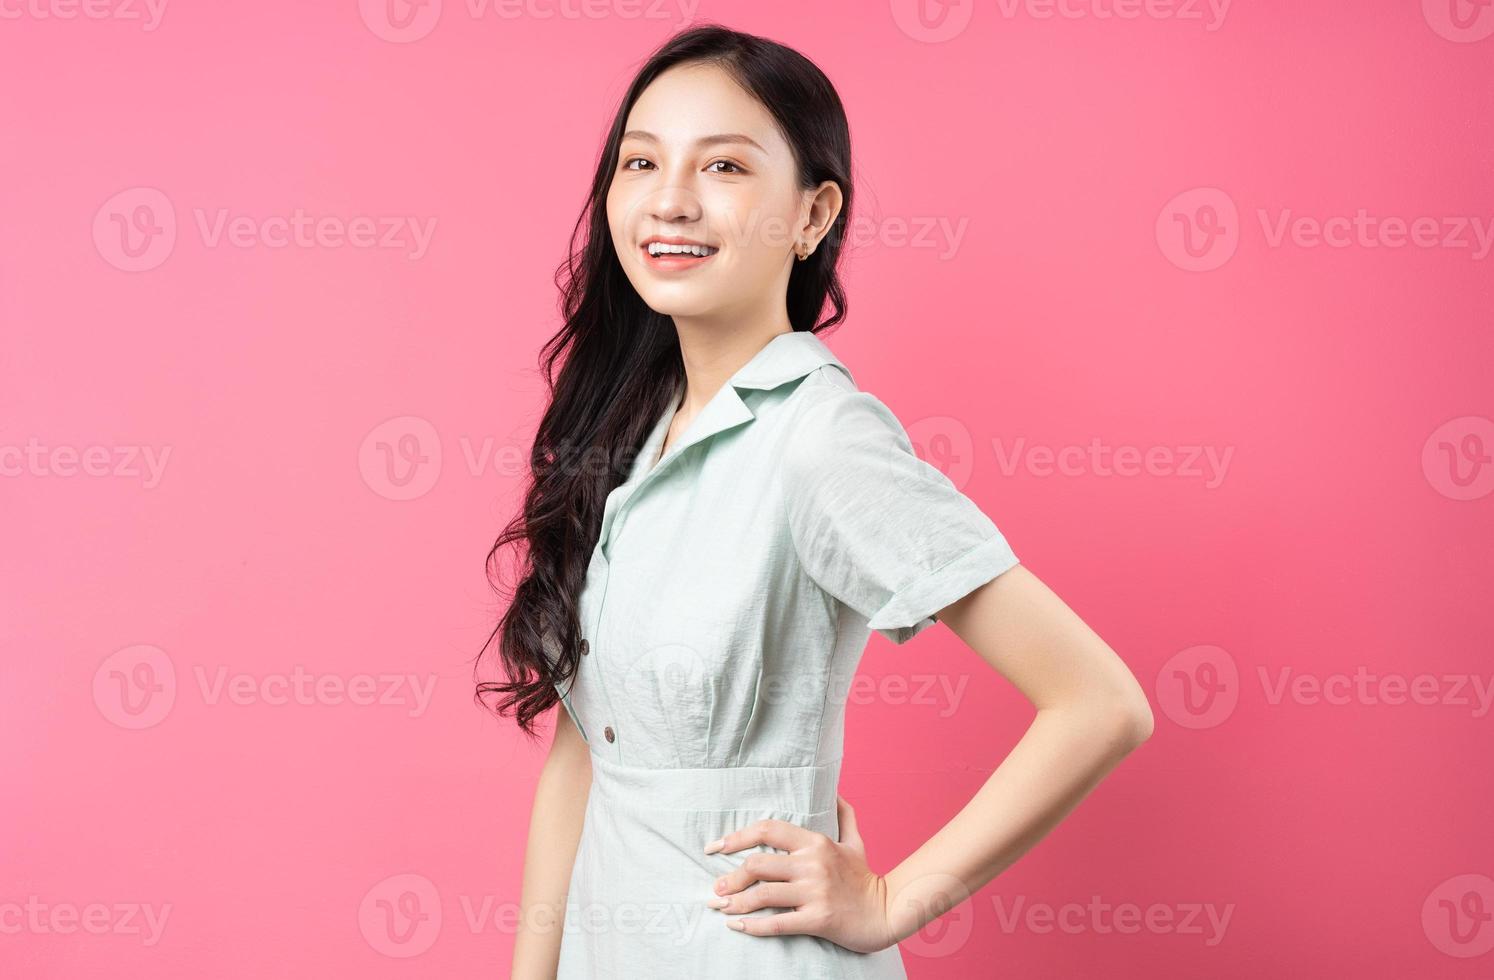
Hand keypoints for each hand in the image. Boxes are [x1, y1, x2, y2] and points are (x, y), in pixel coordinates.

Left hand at [702, 794, 895, 952]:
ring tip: (719, 907)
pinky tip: (737, 926)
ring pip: (763, 895)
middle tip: (716, 888)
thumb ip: (844, 816)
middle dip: (730, 878)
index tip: (715, 847)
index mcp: (816, 843)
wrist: (888, 912)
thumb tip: (835, 793)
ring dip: (735, 903)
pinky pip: (777, 924)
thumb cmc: (865, 879)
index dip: (737, 837)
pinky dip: (752, 926)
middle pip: (758, 865)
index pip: (768, 830)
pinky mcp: (819, 919)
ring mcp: (816, 892)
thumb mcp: (856, 842)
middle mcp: (813, 864)